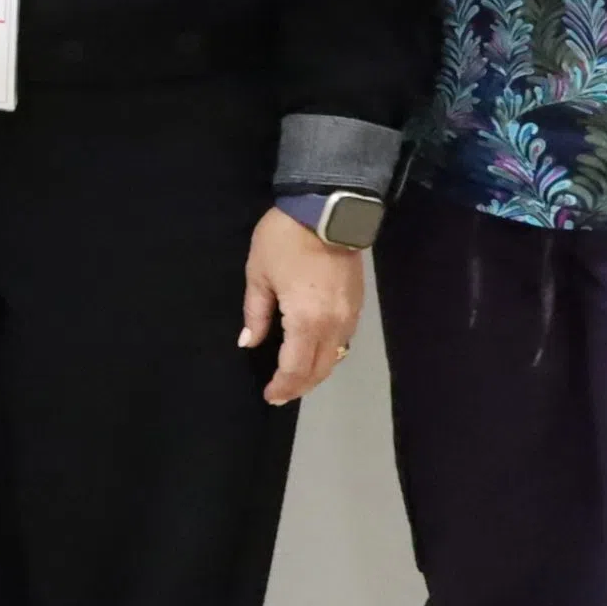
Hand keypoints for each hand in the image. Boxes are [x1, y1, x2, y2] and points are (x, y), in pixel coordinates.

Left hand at [241, 205, 367, 403]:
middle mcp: (333, 325)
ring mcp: (349, 315)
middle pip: (319, 369)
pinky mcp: (357, 305)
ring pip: (335, 357)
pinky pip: (344, 340)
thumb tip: (249, 342)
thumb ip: (256, 313)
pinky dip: (328, 354)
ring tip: (295, 379)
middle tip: (280, 394)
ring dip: (316, 372)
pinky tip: (314, 353)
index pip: (295, 368)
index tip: (269, 395)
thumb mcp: (258, 275)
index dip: (282, 386)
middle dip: (299, 385)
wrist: (326, 210)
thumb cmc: (284, 240)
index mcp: (306, 320)